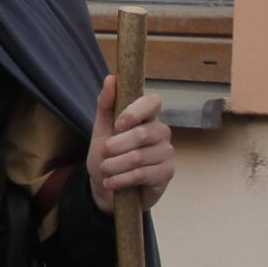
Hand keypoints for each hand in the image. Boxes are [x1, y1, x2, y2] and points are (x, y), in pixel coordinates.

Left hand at [88, 75, 173, 213]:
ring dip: (114, 166)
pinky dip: (121, 179)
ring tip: (105, 170)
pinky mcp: (167, 173)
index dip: (136, 111)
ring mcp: (166, 152)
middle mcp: (161, 132)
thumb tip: (111, 78)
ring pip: (139, 157)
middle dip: (115, 147)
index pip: (153, 102)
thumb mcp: (101, 130)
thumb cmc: (107, 156)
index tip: (118, 124)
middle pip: (142, 134)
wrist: (107, 188)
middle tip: (103, 154)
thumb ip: (106, 105)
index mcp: (147, 116)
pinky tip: (112, 182)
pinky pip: (142, 174)